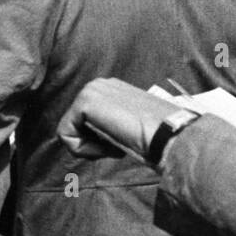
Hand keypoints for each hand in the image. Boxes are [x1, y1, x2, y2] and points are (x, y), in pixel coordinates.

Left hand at [56, 78, 180, 163]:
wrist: (168, 133)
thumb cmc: (158, 135)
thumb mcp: (133, 125)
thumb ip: (116, 125)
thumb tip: (108, 136)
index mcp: (110, 89)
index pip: (89, 121)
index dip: (103, 141)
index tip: (124, 141)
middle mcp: (97, 84)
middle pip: (77, 126)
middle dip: (95, 144)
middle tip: (119, 145)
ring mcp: (89, 91)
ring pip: (71, 132)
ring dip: (93, 148)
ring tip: (116, 143)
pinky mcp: (83, 103)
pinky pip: (67, 137)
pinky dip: (86, 150)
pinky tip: (109, 145)